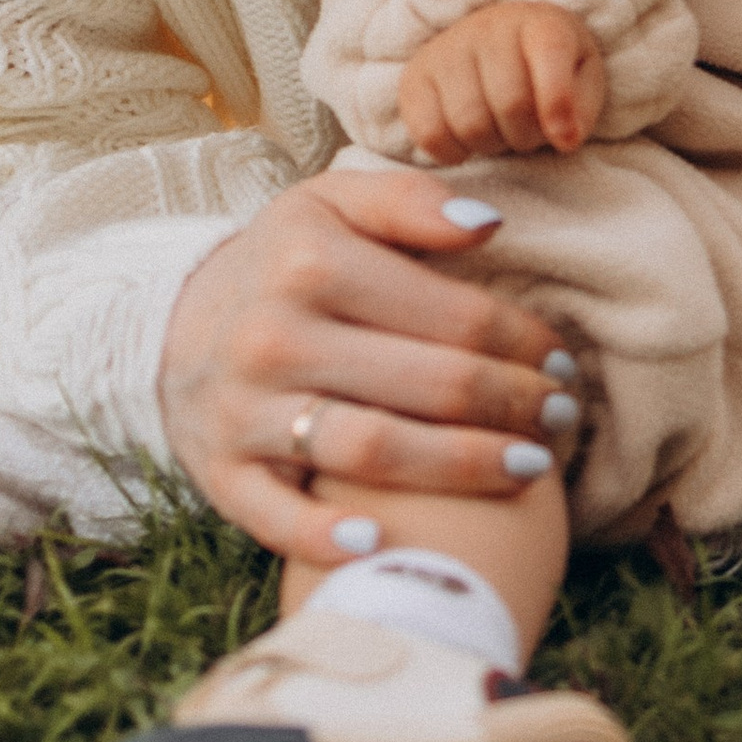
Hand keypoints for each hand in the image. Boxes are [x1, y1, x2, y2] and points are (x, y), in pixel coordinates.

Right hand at [159, 168, 577, 562]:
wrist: (177, 326)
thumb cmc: (287, 264)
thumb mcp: (334, 204)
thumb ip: (410, 201)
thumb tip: (489, 225)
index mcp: (310, 261)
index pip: (453, 313)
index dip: (522, 341)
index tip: (562, 359)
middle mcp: (274, 336)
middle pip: (428, 384)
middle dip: (514, 404)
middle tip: (564, 416)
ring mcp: (245, 410)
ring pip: (372, 449)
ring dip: (463, 465)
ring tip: (532, 468)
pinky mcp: (222, 472)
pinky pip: (276, 515)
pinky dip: (325, 535)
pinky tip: (381, 540)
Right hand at [401, 1, 606, 161]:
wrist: (498, 48)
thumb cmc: (546, 74)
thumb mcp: (582, 82)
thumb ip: (581, 110)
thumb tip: (565, 138)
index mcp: (542, 23)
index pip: (549, 54)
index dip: (558, 103)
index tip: (565, 140)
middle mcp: (490, 26)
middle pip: (511, 103)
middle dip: (526, 135)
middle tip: (528, 133)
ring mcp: (448, 48)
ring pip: (470, 123)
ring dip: (492, 144)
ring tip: (500, 131)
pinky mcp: (415, 78)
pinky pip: (430, 134)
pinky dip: (454, 152)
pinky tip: (468, 141)